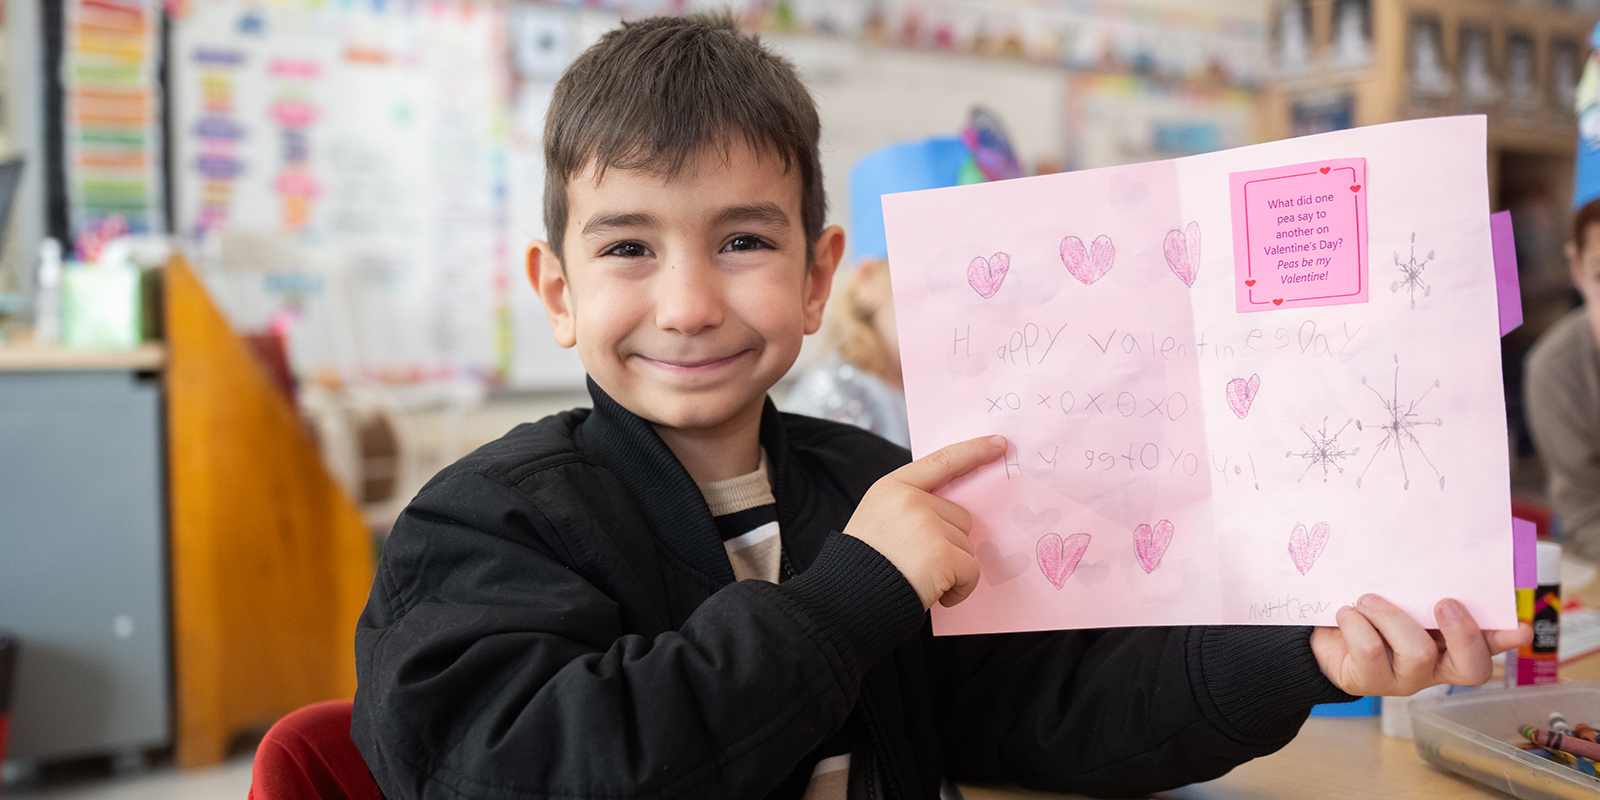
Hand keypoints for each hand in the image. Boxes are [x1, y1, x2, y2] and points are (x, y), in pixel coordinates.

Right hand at [844, 435, 1006, 609]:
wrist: (846, 601)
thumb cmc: (863, 567)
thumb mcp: (878, 520)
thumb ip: (912, 508)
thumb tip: (959, 519)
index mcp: (892, 487)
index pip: (941, 461)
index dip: (973, 451)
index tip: (999, 443)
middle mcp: (910, 500)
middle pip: (961, 517)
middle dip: (950, 544)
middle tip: (920, 563)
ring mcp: (926, 526)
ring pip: (967, 545)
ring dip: (953, 568)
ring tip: (922, 580)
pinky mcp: (941, 554)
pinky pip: (971, 570)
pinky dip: (960, 589)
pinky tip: (937, 596)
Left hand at [1309, 594, 1532, 695]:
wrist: (1318, 630)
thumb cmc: (1366, 607)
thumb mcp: (1395, 592)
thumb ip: (1418, 585)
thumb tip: (1435, 554)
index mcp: (1448, 644)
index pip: (1488, 648)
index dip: (1504, 641)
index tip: (1521, 627)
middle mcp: (1433, 666)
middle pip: (1470, 668)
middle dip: (1462, 633)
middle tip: (1443, 602)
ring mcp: (1402, 679)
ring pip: (1417, 653)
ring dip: (1391, 616)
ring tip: (1367, 599)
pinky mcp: (1368, 682)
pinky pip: (1370, 651)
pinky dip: (1356, 624)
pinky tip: (1346, 613)